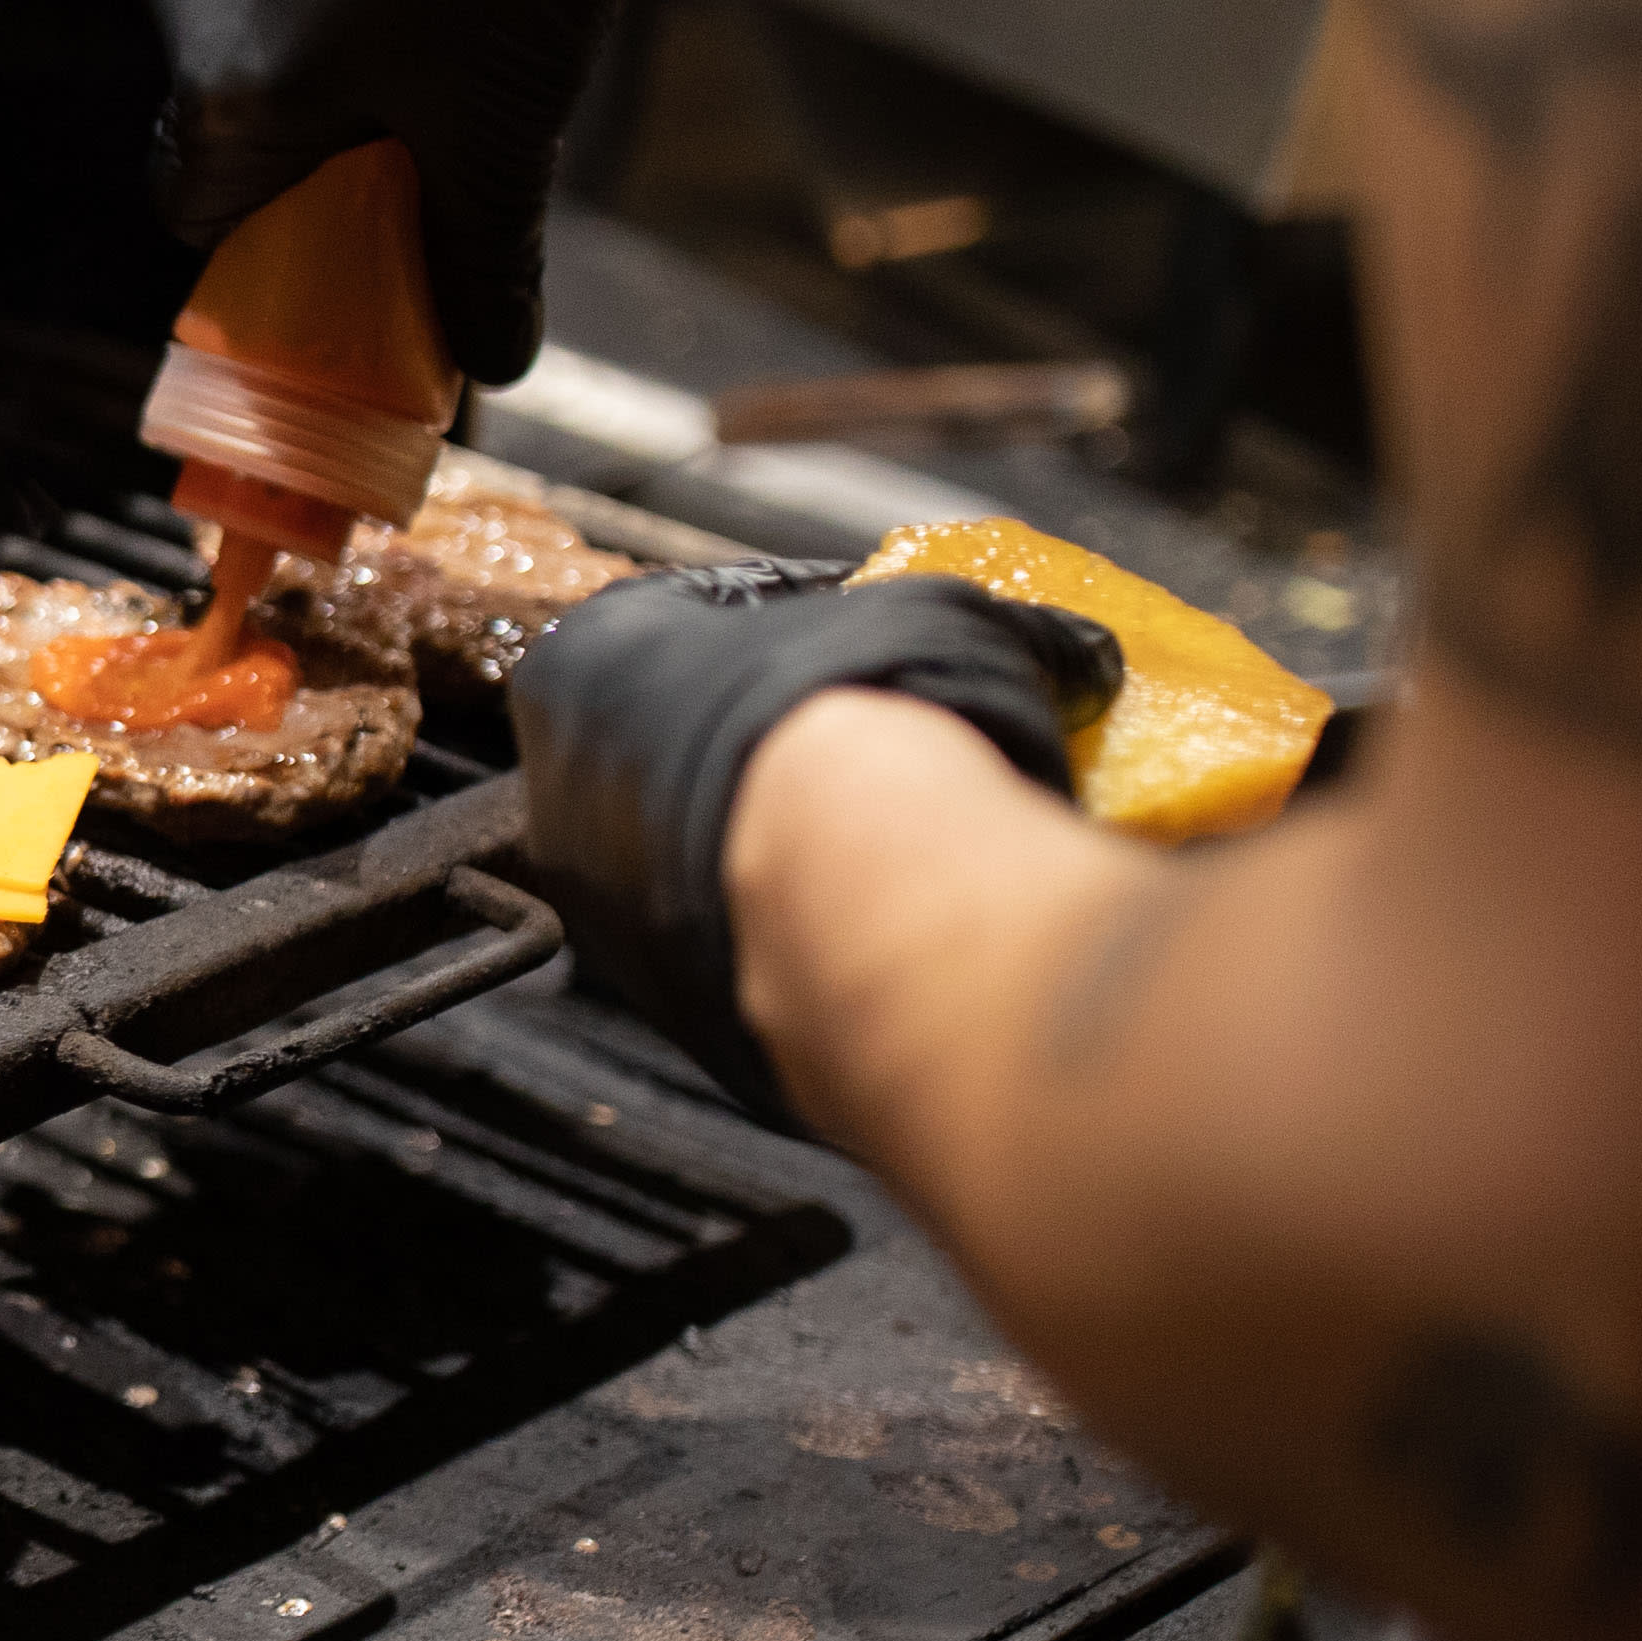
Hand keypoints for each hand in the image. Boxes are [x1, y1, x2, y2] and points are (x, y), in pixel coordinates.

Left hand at [508, 569, 1119, 1122]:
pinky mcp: (690, 1026)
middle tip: (909, 751)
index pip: (706, 617)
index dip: (815, 620)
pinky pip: (772, 956)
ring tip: (926, 848)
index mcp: (586, 665)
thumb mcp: (947, 614)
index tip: (889, 642)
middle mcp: (564, 800)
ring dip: (817, 856)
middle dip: (801, 753)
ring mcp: (616, 927)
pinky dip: (831, 938)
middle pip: (704, 753)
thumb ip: (996, 622)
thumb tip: (1076, 654)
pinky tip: (909, 924)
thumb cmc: (870, 718)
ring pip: (732, 866)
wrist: (876, 904)